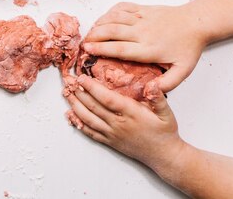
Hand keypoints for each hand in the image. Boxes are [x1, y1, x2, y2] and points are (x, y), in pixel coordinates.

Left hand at [67, 75, 186, 172]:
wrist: (164, 156)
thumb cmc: (165, 132)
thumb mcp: (167, 113)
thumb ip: (158, 98)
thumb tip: (153, 84)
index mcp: (131, 113)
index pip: (107, 99)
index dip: (92, 88)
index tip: (81, 77)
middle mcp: (119, 124)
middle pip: (93, 107)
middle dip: (78, 92)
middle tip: (67, 80)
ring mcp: (112, 134)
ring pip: (88, 119)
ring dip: (74, 105)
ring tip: (66, 93)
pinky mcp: (109, 141)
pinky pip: (90, 132)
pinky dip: (78, 123)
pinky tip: (70, 115)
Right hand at [83, 2, 205, 91]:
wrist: (197, 22)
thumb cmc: (188, 47)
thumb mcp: (182, 71)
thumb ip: (167, 84)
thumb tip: (149, 92)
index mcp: (149, 49)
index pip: (119, 48)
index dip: (101, 49)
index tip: (87, 50)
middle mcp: (142, 32)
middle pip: (111, 31)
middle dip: (93, 36)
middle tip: (83, 43)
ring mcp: (142, 18)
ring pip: (114, 18)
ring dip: (99, 23)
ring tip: (90, 32)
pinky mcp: (143, 8)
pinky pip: (121, 7)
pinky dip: (109, 12)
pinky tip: (104, 19)